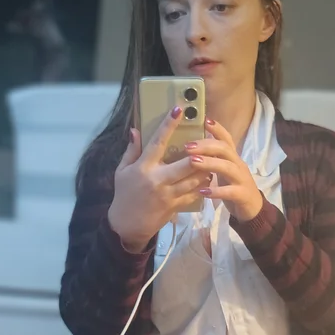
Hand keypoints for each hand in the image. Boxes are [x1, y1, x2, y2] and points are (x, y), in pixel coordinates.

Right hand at [107, 106, 205, 252]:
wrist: (127, 225)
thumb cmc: (124, 194)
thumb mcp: (122, 171)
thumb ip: (131, 151)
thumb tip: (135, 130)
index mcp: (143, 168)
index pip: (157, 142)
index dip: (168, 125)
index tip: (179, 110)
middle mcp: (157, 180)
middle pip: (184, 164)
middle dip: (198, 153)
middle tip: (208, 140)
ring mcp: (168, 194)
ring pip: (193, 180)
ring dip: (205, 169)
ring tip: (212, 158)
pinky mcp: (175, 206)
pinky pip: (193, 194)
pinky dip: (202, 186)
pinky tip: (208, 177)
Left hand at [184, 119, 263, 222]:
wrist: (252, 209)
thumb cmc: (234, 187)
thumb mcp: (224, 170)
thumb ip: (214, 159)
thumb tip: (194, 147)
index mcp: (233, 158)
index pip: (227, 139)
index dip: (217, 129)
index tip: (204, 120)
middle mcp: (238, 165)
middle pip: (225, 149)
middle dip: (206, 146)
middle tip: (187, 146)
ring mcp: (242, 179)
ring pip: (227, 167)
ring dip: (210, 163)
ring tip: (193, 162)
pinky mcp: (242, 195)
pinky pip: (230, 191)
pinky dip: (216, 191)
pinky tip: (203, 191)